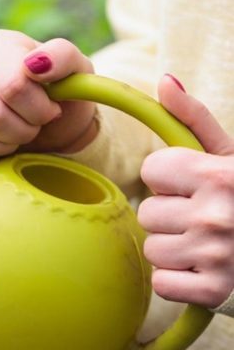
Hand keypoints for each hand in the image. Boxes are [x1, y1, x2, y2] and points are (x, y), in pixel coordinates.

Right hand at [0, 30, 95, 171]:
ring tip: (14, 136)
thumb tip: (35, 64)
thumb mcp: (78, 73)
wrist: (51, 127)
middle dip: (21, 131)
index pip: (12, 86)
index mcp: (2, 44)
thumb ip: (62, 58)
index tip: (50, 110)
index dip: (37, 110)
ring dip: (1, 147)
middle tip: (33, 127)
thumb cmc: (63, 98)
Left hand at [139, 74, 233, 308]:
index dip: (169, 179)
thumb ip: (194, 118)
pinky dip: (178, 281)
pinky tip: (204, 270)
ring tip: (205, 244)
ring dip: (173, 248)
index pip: (150, 170)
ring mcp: (215, 256)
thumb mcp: (230, 155)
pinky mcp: (214, 292)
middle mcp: (216, 215)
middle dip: (170, 215)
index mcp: (218, 175)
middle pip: (148, 212)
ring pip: (152, 248)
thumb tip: (164, 80)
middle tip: (204, 219)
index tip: (193, 185)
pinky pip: (161, 283)